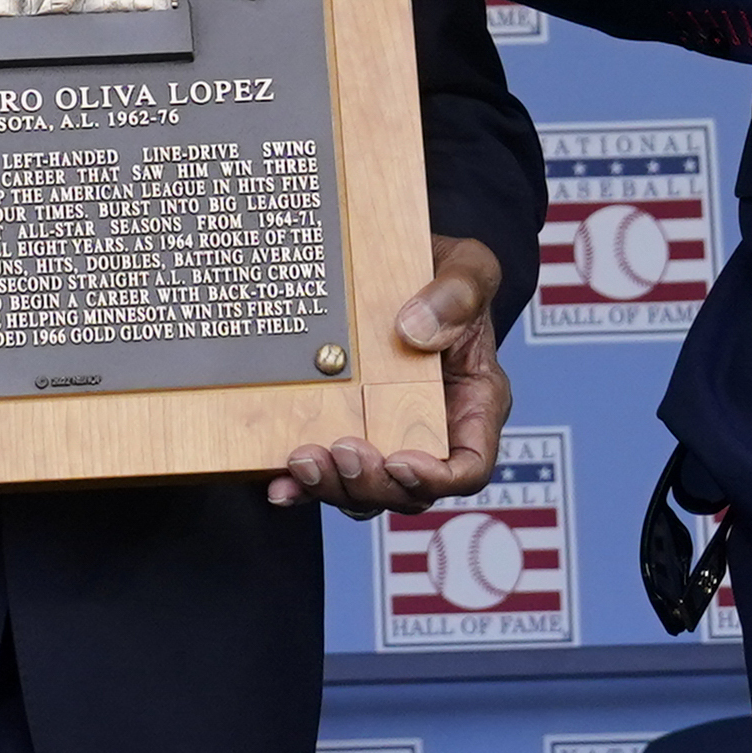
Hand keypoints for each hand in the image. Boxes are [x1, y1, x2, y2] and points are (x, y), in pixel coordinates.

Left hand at [270, 235, 510, 516]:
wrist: (397, 260)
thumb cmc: (446, 273)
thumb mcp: (469, 267)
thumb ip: (458, 295)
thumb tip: (414, 332)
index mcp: (474, 405)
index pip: (469, 467)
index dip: (437, 478)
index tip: (401, 461)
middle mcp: (431, 431)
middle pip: (409, 492)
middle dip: (373, 484)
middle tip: (341, 451)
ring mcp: (386, 435)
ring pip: (366, 492)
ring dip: (333, 487)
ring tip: (303, 461)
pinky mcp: (345, 428)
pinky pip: (327, 473)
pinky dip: (302, 485)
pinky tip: (277, 483)